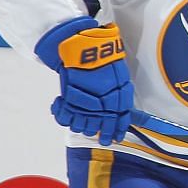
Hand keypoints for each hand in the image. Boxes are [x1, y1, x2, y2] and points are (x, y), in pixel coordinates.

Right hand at [51, 22, 134, 144]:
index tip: (114, 138)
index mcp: (119, 102)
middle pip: (98, 128)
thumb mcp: (121, 79)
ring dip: (83, 126)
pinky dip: (64, 117)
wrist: (86, 50)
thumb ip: (121, 97)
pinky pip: (65, 119)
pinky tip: (66, 111)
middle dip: (98, 131)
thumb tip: (123, 112)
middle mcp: (103, 107)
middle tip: (98, 133)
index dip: (116, 132)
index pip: (119, 123)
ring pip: (82, 127)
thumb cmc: (105, 61)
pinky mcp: (69, 102)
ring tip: (83, 120)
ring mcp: (85, 106)